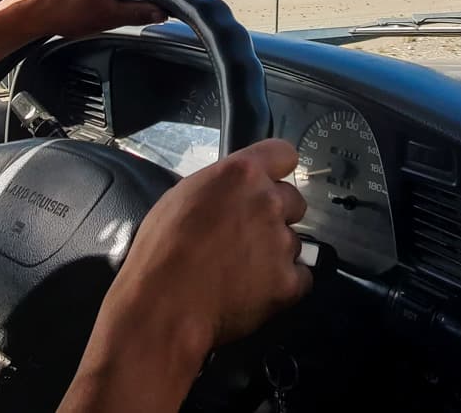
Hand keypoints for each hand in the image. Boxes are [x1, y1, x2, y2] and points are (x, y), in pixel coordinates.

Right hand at [60, 140, 310, 412]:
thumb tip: (231, 192)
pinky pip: (300, 277)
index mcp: (241, 174)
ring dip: (275, 253)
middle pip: (294, 201)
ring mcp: (282, 242)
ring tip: (240, 270)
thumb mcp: (181, 198)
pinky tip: (253, 290)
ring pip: (293, 242)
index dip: (277, 171)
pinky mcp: (290, 281)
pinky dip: (283, 285)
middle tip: (248, 236)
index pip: (284, 154)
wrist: (164, 307)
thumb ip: (219, 187)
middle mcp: (268, 202)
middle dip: (276, 216)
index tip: (270, 183)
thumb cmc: (161, 254)